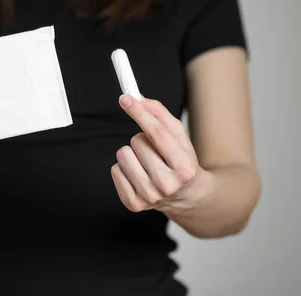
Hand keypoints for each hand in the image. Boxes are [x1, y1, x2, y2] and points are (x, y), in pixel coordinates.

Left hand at [111, 95, 212, 214]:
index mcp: (184, 167)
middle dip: (142, 140)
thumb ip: (160, 114)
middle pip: (137, 141)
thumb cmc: (181, 161)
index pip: (157, 134)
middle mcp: (167, 185)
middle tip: (154, 152)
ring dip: (131, 153)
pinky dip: (123, 168)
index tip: (126, 98)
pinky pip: (114, 170)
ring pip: (122, 154)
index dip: (140, 113)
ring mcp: (149, 196)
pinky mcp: (133, 204)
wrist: (185, 196)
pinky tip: (138, 175)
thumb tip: (137, 98)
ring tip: (145, 163)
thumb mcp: (179, 136)